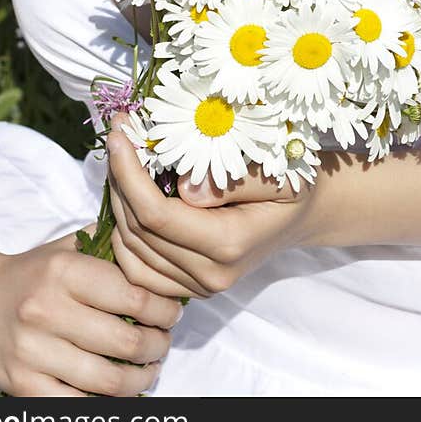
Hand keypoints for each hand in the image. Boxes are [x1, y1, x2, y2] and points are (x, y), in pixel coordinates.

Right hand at [0, 224, 183, 396]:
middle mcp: (47, 310)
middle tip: (163, 343)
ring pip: (107, 380)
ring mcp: (33, 351)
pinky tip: (117, 391)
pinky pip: (78, 405)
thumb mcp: (64, 248)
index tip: (172, 314)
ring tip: (148, 370)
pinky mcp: (22, 384)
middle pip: (127, 342)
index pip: (135, 297)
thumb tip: (158, 256)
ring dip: (140, 379)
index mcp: (64, 270)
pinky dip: (105, 403)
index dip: (164, 310)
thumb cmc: (27, 274)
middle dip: (158, 346)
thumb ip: (107, 246)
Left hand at [106, 113, 318, 299]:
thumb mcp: (277, 170)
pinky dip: (123, 235)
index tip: (119, 134)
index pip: (156, 215)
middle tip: (118, 135)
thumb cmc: (293, 183)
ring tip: (121, 161)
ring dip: (117, 204)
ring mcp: (198, 286)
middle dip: (118, 180)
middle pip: (138, 232)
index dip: (128, 175)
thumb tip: (182, 187)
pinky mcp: (188, 287)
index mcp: (229, 244)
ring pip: (131, 252)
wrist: (304, 216)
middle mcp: (210, 274)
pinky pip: (138, 269)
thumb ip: (233, 179)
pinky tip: (127, 199)